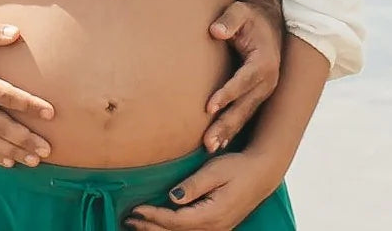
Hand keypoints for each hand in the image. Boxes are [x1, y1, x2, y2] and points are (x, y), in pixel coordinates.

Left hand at [124, 151, 283, 230]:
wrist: (263, 173)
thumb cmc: (238, 168)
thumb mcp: (215, 171)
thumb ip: (193, 185)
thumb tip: (172, 197)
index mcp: (211, 215)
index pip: (174, 221)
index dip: (153, 216)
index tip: (136, 208)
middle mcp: (214, 228)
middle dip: (150, 227)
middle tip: (128, 219)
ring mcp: (218, 230)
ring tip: (138, 225)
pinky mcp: (219, 227)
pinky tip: (161, 228)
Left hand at [200, 0, 283, 151]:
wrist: (268, 24)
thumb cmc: (249, 18)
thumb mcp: (240, 11)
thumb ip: (229, 19)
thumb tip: (215, 31)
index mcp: (265, 61)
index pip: (245, 80)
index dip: (228, 93)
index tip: (209, 107)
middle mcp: (268, 81)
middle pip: (245, 106)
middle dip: (226, 124)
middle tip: (208, 141)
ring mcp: (264, 91)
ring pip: (245, 115)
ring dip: (228, 132)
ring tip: (210, 147)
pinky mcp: (257, 96)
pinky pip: (245, 115)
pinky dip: (233, 129)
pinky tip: (220, 143)